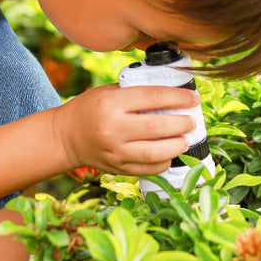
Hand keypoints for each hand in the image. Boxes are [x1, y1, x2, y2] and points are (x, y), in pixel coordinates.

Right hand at [51, 84, 197, 175]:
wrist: (65, 137)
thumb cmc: (90, 108)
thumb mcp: (108, 91)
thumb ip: (136, 92)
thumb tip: (173, 94)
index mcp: (111, 103)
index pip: (153, 97)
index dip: (178, 97)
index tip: (194, 98)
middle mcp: (113, 129)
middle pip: (157, 126)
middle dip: (182, 124)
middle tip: (192, 121)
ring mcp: (115, 152)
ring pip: (155, 153)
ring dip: (177, 146)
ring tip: (185, 140)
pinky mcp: (118, 168)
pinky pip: (148, 169)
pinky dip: (164, 163)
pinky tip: (170, 154)